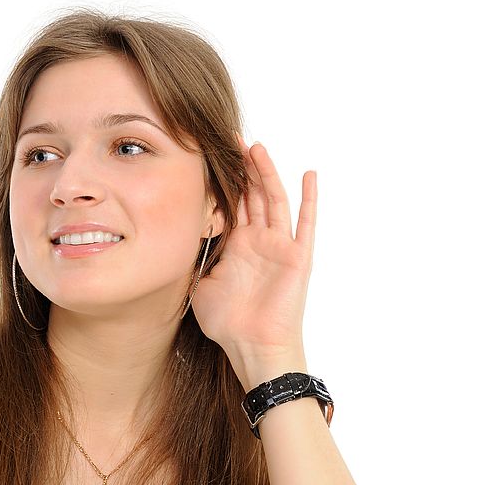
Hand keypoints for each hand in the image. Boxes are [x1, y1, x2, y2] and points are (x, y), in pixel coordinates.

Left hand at [188, 132, 318, 357]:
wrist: (252, 346)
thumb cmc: (228, 322)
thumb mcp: (200, 284)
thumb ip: (195, 259)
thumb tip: (175, 240)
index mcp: (237, 245)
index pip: (232, 204)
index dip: (225, 180)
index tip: (212, 154)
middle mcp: (259, 241)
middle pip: (252, 194)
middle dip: (242, 167)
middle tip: (231, 138)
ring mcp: (280, 246)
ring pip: (273, 200)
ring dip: (266, 173)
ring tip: (255, 148)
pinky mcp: (297, 257)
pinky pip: (305, 224)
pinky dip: (309, 199)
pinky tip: (309, 175)